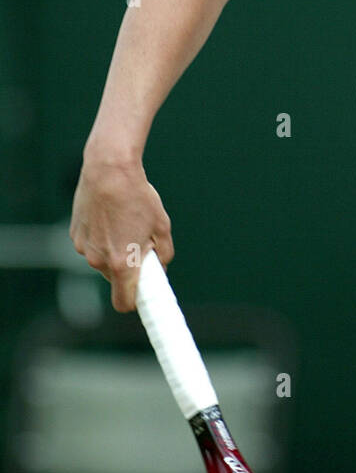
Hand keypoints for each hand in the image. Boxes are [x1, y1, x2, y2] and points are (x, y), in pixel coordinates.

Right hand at [70, 149, 173, 311]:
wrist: (109, 170)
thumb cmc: (138, 197)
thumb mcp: (162, 226)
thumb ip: (164, 254)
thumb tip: (160, 267)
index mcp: (122, 264)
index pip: (124, 303)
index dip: (135, 302)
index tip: (144, 295)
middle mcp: (98, 261)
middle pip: (115, 278)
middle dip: (127, 267)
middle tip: (140, 244)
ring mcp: (83, 248)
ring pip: (102, 259)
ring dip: (114, 249)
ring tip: (124, 222)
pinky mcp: (75, 234)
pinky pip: (91, 244)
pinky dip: (101, 237)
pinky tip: (110, 215)